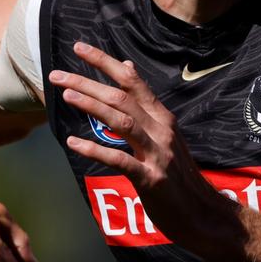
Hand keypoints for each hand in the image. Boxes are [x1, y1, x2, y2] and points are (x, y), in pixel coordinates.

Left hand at [51, 41, 221, 246]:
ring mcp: (157, 153)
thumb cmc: (179, 175)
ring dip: (92, 105)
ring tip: (66, 95)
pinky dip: (95, 150)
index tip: (79, 48)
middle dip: (87, 82)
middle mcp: (161, 129)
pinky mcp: (151, 179)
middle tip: (57, 75)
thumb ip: (144, 104)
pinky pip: (120, 160)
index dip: (104, 62)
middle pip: (121, 97)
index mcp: (162, 117)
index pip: (131, 80)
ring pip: (122, 121)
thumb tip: (127, 66)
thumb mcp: (165, 134)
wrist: (204, 214)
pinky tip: (73, 142)